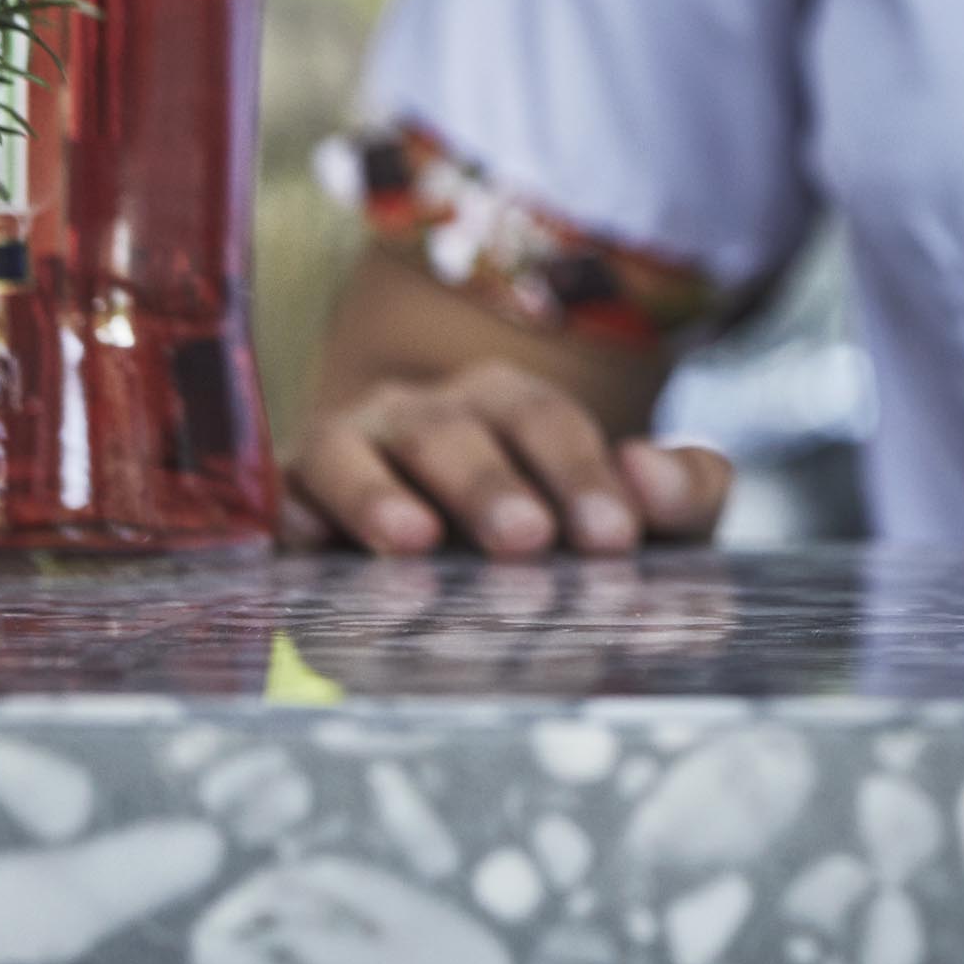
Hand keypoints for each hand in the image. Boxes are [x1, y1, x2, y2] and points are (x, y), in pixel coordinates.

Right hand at [278, 358, 732, 558]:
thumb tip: (651, 476)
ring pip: (352, 451)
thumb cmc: (557, 534)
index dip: (581, 475)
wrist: (440, 556)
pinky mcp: (291, 501)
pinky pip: (281, 496)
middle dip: (490, 486)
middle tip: (527, 542)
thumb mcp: (635, 515)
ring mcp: (350, 450)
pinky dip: (291, 515)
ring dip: (379, 495)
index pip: (548, 423)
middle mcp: (427, 414)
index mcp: (514, 406)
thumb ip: (682, 494)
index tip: (614, 538)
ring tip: (414, 541)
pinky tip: (305, 545)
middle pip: (453, 431)